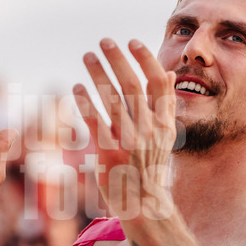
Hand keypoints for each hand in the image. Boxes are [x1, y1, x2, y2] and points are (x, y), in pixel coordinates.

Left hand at [73, 39, 175, 220]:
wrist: (144, 204)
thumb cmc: (151, 166)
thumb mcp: (166, 136)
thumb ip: (165, 105)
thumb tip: (169, 74)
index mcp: (165, 123)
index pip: (158, 83)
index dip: (145, 59)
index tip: (132, 41)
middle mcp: (149, 130)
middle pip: (132, 85)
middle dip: (117, 59)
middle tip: (104, 41)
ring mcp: (129, 143)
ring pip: (111, 99)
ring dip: (97, 74)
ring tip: (87, 56)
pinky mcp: (109, 154)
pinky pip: (95, 121)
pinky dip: (85, 101)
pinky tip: (77, 86)